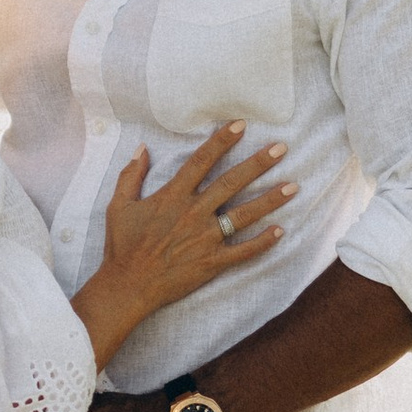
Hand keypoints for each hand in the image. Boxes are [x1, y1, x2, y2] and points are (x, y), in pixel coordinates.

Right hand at [76, 124, 293, 372]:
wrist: (127, 285)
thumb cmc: (122, 246)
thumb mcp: (118, 205)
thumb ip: (130, 175)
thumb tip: (142, 149)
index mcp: (172, 196)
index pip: (201, 161)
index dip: (221, 141)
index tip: (241, 125)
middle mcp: (194, 213)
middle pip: (232, 182)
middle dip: (259, 164)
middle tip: (281, 148)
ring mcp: (205, 238)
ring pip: (244, 215)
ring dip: (270, 200)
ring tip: (293, 186)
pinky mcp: (212, 262)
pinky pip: (243, 252)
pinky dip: (263, 243)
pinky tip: (281, 231)